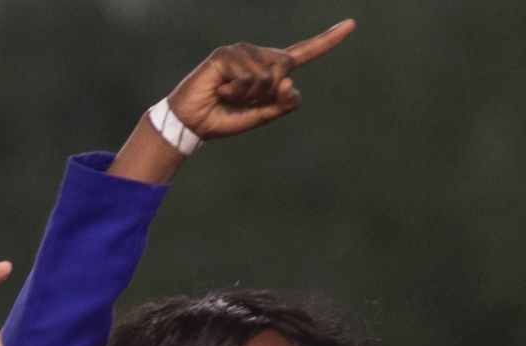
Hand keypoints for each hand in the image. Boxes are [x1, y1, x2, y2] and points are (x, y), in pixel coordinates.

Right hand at [167, 19, 354, 140]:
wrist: (191, 123)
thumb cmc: (222, 118)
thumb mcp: (259, 116)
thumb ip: (282, 104)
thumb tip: (291, 83)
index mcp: (270, 69)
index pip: (303, 53)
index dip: (328, 41)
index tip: (351, 25)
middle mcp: (259, 55)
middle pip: (286, 68)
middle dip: (267, 92)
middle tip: (240, 100)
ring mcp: (242, 51)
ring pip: (267, 74)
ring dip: (248, 94)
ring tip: (226, 95)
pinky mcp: (226, 54)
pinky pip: (248, 76)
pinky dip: (235, 90)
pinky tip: (219, 89)